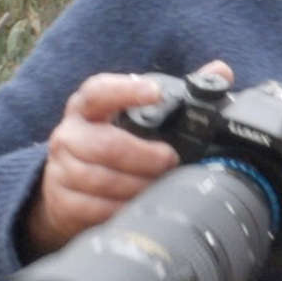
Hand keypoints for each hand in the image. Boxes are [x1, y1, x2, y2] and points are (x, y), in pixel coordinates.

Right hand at [22, 59, 228, 254]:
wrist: (65, 186)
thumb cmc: (110, 143)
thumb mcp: (133, 116)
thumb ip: (175, 94)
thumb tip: (220, 71)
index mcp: (87, 108)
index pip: (99, 91)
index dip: (126, 91)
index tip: (156, 92)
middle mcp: (68, 135)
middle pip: (107, 146)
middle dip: (146, 156)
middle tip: (171, 160)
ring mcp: (61, 169)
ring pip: (104, 180)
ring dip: (140, 185)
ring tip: (161, 184)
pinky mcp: (61, 201)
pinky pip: (96, 209)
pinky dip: (123, 208)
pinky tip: (140, 205)